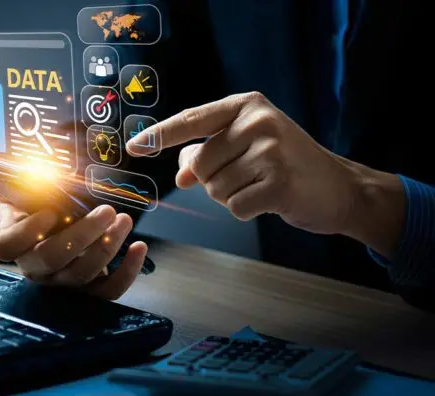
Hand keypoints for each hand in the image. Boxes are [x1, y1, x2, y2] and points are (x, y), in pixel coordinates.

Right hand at [0, 202, 147, 299]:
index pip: (8, 246)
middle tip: (108, 211)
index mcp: (12, 242)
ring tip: (124, 219)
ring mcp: (61, 282)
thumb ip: (14, 177)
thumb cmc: (41, 202)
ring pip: (83, 275)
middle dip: (83, 235)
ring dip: (108, 247)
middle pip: (52, 259)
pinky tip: (139, 247)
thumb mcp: (26, 188)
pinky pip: (109, 292)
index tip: (51, 210)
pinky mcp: (88, 290)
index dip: (28, 230)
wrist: (60, 222)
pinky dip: (128, 272)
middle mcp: (34, 267)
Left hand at [126, 91, 394, 238]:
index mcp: (246, 105)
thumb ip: (209, 153)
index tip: (133, 146)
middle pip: (200, 163)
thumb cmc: (286, 165)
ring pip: (215, 188)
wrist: (340, 188)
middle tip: (247, 177)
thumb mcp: (247, 147)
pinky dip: (247, 211)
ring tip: (261, 186)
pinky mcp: (278, 182)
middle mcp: (258, 121)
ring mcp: (270, 151)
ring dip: (231, 196)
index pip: (191, 119)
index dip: (159, 135)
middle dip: (213, 180)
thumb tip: (182, 173)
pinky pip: (235, 207)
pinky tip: (270, 200)